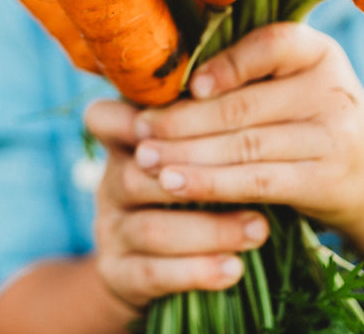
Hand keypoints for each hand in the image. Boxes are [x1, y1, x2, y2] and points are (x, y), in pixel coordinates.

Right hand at [83, 99, 269, 310]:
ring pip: (151, 228)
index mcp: (125, 141)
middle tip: (257, 181)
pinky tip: (234, 269)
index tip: (182, 117)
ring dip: (210, 230)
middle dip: (199, 179)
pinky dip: (197, 271)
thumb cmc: (192, 184)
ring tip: (259, 229)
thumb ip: (207, 124)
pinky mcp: (117, 274)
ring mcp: (109, 229)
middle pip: (138, 174)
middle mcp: (110, 180)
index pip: (104, 117)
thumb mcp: (192, 150)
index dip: (131, 118)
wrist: (151, 263)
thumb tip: (258, 89)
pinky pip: (152, 274)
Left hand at [131, 22, 363, 241]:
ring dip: (188, 154)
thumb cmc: (310, 116)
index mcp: (319, 52)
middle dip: (184, 119)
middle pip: (246, 104)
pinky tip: (176, 184)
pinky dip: (211, 184)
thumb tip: (161, 75)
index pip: (272, 45)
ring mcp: (333, 137)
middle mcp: (331, 89)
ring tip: (145, 158)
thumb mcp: (295, 82)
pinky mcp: (325, 181)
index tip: (188, 84)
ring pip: (246, 145)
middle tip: (138, 128)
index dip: (228, 64)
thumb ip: (245, 72)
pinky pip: (257, 181)